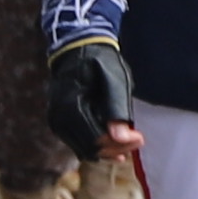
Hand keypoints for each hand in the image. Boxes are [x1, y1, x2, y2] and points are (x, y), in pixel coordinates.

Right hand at [44, 40, 133, 160]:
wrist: (77, 48)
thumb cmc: (98, 61)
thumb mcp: (114, 80)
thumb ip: (116, 109)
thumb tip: (121, 138)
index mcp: (70, 105)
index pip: (96, 140)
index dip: (120, 144)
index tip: (141, 137)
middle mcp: (58, 117)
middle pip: (90, 149)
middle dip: (116, 148)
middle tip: (138, 139)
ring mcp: (56, 121)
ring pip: (85, 150)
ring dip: (108, 149)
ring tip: (129, 140)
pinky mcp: (59, 123)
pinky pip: (79, 144)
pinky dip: (98, 145)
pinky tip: (113, 140)